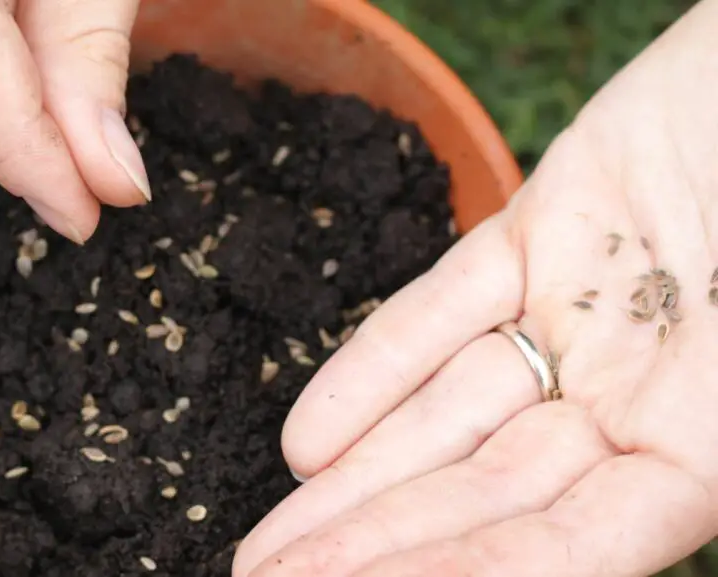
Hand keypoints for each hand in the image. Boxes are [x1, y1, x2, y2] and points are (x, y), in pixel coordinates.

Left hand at [233, 1, 717, 575]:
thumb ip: (716, 443)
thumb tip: (626, 514)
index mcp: (712, 449)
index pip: (563, 551)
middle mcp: (641, 394)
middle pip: (485, 497)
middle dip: (379, 551)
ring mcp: (588, 313)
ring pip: (449, 416)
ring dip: (356, 486)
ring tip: (269, 551)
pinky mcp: (548, 226)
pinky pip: (445, 308)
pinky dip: (374, 369)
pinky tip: (304, 444)